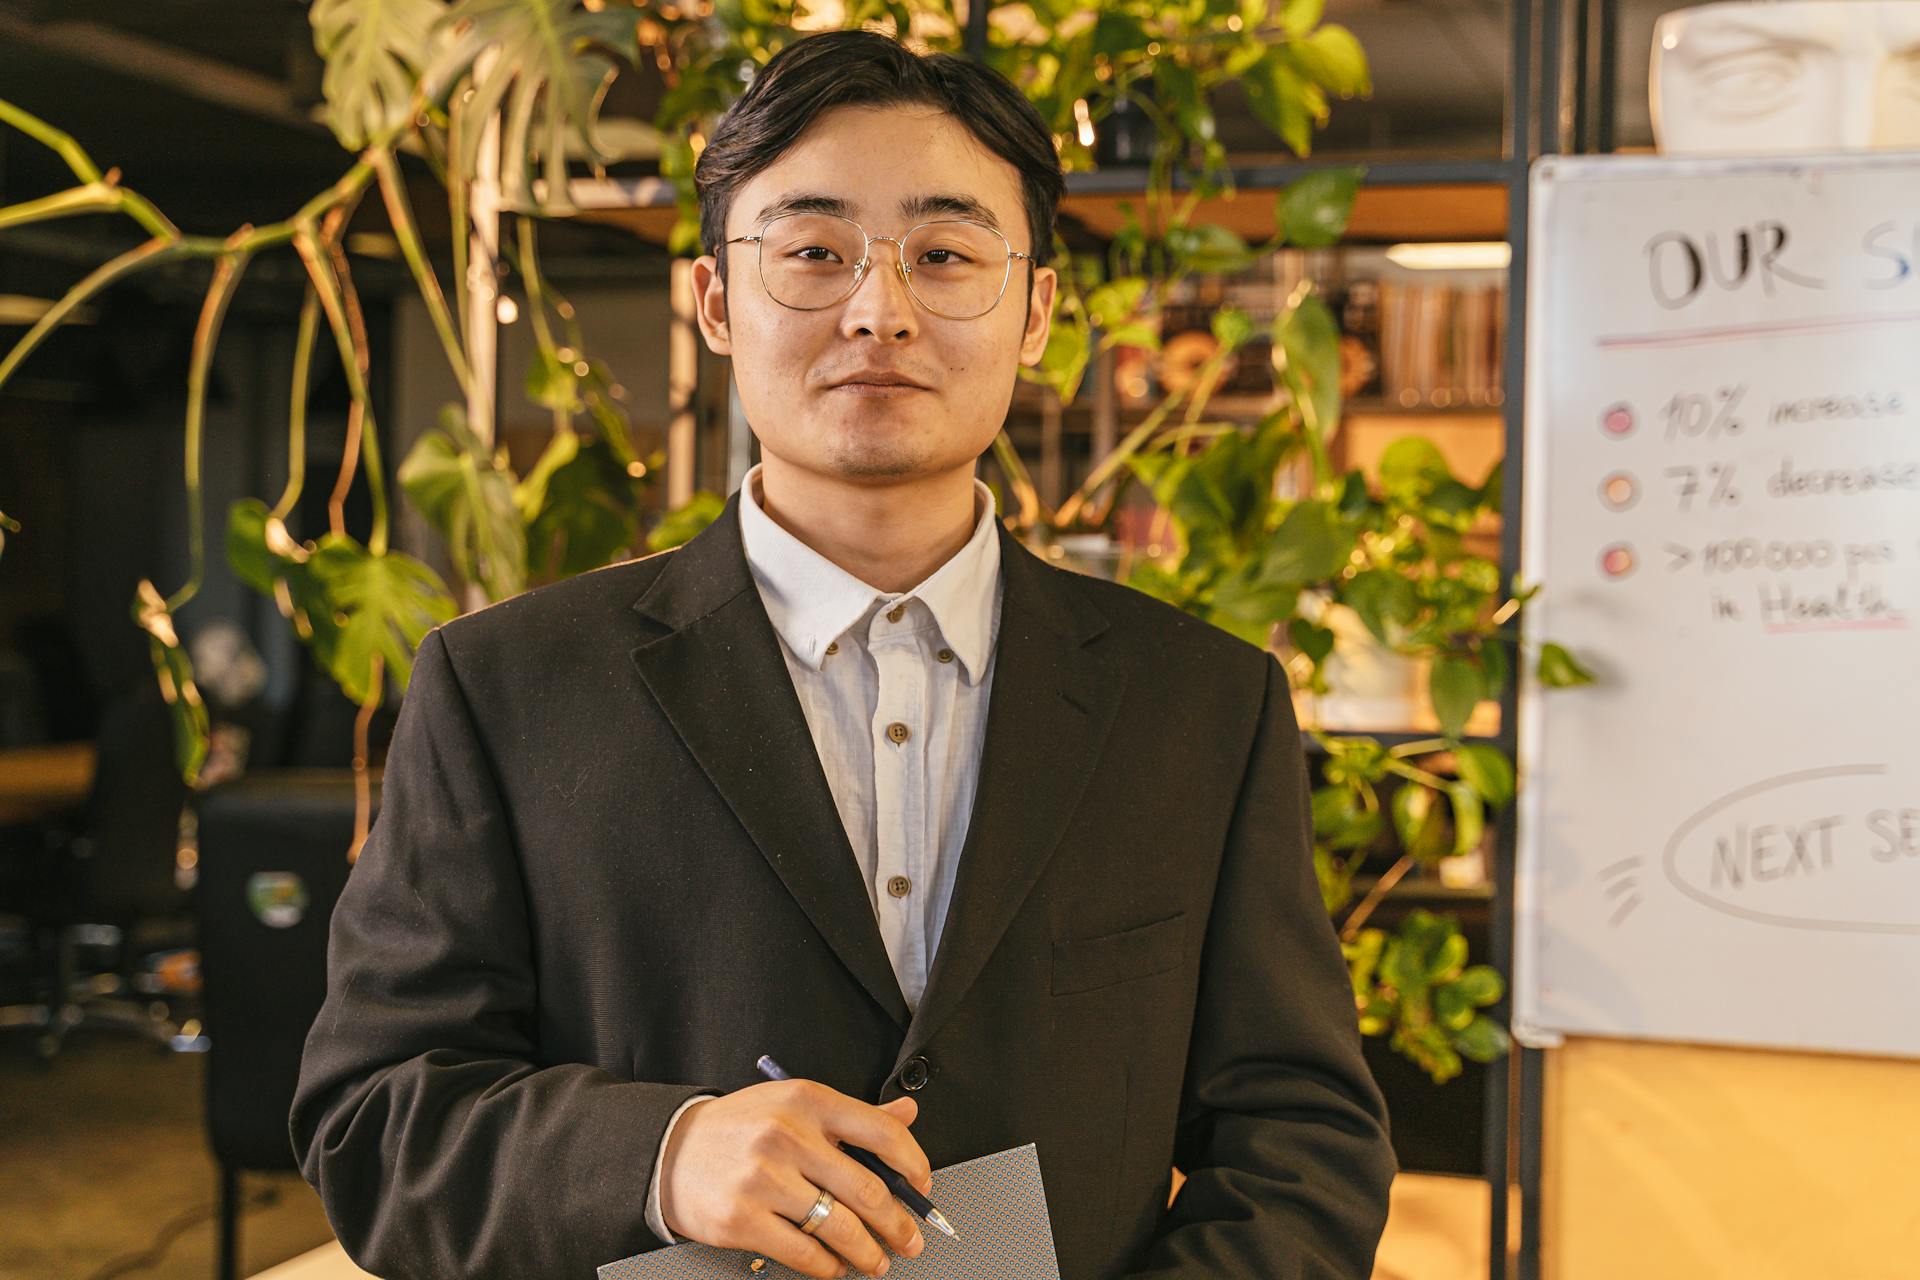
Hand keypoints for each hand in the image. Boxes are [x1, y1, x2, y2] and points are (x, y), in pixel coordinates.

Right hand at [657, 1079, 932, 1277]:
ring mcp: (763, 1179)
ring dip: (868, 1252)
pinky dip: (827, 1266)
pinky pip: (802, 1251)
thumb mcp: (794, 1105)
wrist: (670, 1151)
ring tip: (877, 1261)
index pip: (881, 1132)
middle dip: (898, 1223)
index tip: (922, 1187)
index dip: (914, 1165)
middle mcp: (787, 1135)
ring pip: (839, 1226)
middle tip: (910, 1239)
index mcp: (807, 1100)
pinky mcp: (741, 1219)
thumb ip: (852, 1116)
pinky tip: (834, 1266)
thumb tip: (907, 1113)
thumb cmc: (739, 1129)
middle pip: (866, 1189)